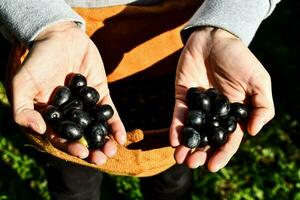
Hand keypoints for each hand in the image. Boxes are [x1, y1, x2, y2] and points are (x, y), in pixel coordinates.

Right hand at [9, 21, 125, 164]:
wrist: (58, 35)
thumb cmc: (37, 59)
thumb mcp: (22, 84)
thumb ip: (22, 109)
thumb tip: (40, 131)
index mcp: (49, 115)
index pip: (59, 137)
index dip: (70, 147)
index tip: (82, 154)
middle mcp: (68, 113)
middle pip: (81, 135)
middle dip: (91, 149)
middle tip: (101, 159)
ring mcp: (85, 104)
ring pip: (95, 126)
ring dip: (104, 140)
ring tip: (112, 150)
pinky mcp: (99, 92)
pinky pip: (108, 111)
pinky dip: (114, 124)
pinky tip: (121, 136)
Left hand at [170, 27, 274, 171]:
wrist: (216, 38)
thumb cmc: (240, 58)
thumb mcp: (259, 81)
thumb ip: (262, 106)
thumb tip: (253, 132)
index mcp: (232, 112)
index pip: (228, 138)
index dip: (221, 153)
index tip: (212, 167)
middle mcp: (213, 112)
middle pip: (206, 138)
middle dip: (199, 153)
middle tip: (191, 165)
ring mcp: (197, 105)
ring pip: (191, 130)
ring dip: (185, 145)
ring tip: (179, 158)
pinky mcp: (182, 95)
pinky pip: (178, 114)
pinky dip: (175, 127)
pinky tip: (173, 139)